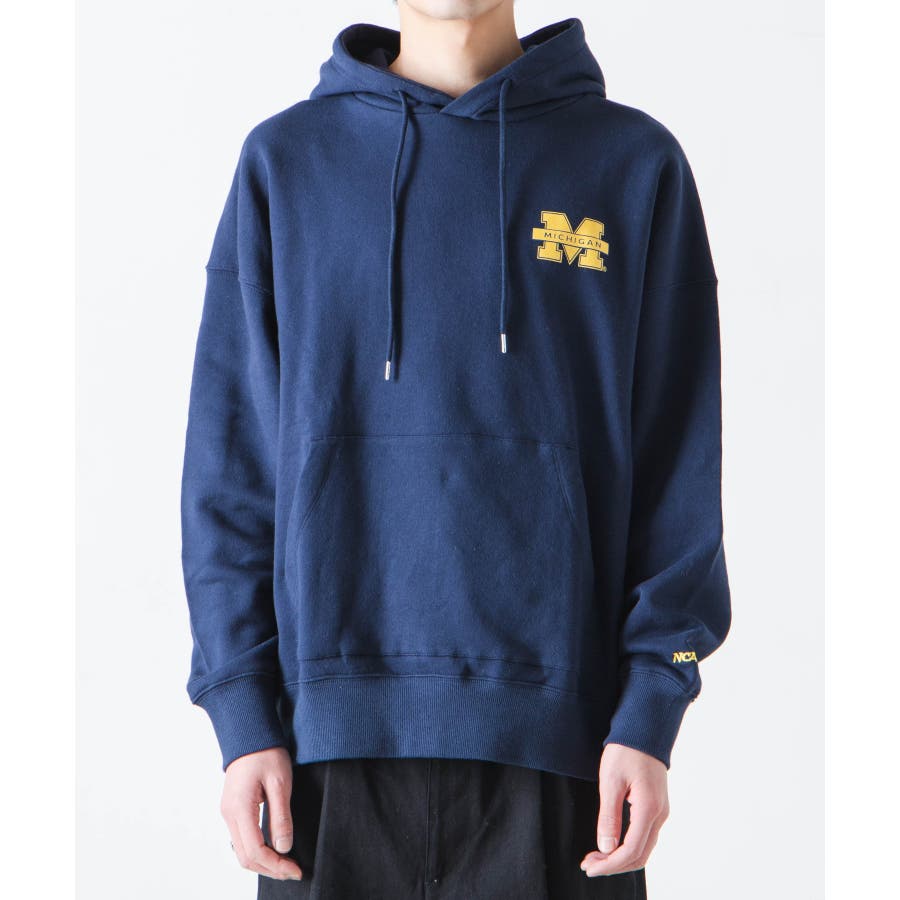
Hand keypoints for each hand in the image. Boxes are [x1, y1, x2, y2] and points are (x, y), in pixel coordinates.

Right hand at [220, 746, 302, 881]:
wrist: (249, 733)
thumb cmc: (266, 752)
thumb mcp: (280, 782)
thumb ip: (281, 816)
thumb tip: (284, 847)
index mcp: (240, 809)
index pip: (256, 851)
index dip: (277, 866)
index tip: (296, 870)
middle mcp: (229, 814)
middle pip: (246, 857)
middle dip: (270, 869)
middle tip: (293, 872)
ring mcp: (228, 812)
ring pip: (241, 851)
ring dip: (263, 862)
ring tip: (286, 864)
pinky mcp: (232, 809)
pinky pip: (240, 839)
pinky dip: (256, 851)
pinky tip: (272, 850)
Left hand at [580, 742, 668, 876]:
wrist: (644, 729)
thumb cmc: (626, 750)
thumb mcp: (610, 781)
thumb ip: (609, 816)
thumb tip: (605, 847)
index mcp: (648, 809)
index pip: (630, 850)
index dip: (609, 864)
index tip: (589, 866)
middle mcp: (660, 815)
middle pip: (639, 855)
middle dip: (613, 865)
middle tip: (589, 865)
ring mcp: (661, 812)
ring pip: (644, 848)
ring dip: (620, 858)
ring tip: (596, 856)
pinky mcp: (657, 807)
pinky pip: (645, 836)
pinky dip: (628, 846)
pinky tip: (611, 844)